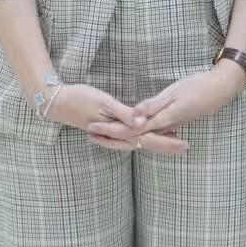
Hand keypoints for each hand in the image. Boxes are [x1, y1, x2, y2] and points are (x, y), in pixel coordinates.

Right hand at [44, 83, 185, 153]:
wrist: (59, 102)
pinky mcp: (111, 127)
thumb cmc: (81, 99)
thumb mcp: (104, 103)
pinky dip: (143, 135)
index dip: (166, 142)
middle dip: (166, 145)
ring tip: (175, 140)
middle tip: (186, 147)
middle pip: (147, 142)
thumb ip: (125, 114)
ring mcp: (114, 133)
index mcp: (120, 131)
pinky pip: (131, 135)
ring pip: (140, 140)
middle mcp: (118, 136)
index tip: (183, 143)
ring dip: (157, 141)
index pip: (148, 139)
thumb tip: (144, 123)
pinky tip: (150, 132)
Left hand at [88, 64, 240, 155]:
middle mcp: (162, 126)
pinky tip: (133, 133)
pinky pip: (150, 132)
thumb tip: (133, 119)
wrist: (222, 89)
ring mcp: (168, 125)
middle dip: (110, 137)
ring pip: (140, 136)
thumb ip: (152, 106)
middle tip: (90, 136)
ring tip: (103, 136)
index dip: (109, 130)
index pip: (129, 130)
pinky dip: (136, 134)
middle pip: (132, 137)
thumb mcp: (173, 93)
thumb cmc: (198, 87)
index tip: (91, 128)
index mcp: (160, 120)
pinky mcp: (173, 121)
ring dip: (121, 137)